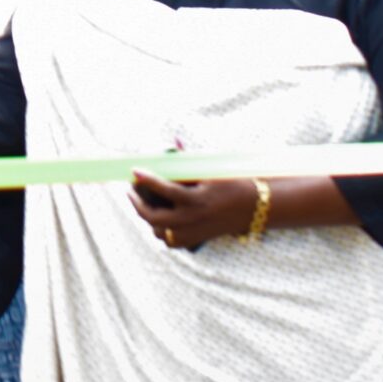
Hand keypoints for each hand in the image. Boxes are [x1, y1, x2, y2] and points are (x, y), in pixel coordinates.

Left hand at [128, 172, 256, 250]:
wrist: (252, 208)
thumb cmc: (231, 183)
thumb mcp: (211, 170)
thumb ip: (189, 160)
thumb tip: (174, 141)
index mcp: (197, 199)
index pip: (165, 189)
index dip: (147, 179)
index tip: (134, 170)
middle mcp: (193, 218)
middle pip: (154, 217)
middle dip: (137, 203)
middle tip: (130, 190)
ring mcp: (193, 232)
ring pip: (158, 230)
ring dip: (147, 216)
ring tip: (141, 202)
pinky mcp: (195, 240)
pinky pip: (169, 240)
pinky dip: (160, 230)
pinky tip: (157, 218)